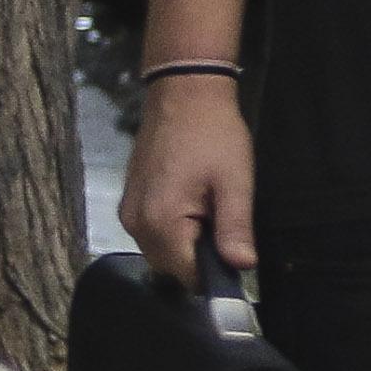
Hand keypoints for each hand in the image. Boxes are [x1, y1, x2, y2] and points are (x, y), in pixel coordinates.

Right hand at [121, 81, 257, 277]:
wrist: (183, 95)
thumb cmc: (213, 134)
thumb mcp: (235, 182)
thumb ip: (235, 228)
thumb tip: (241, 267)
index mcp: (161, 221)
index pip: (187, 275)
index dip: (215, 275)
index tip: (235, 260)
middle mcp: (136, 223)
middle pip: (171, 267)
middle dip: (200, 258)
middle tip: (225, 225)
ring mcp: (129, 213)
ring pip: (162, 252)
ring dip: (188, 244)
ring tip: (210, 209)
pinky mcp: (130, 203)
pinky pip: (154, 233)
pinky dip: (175, 231)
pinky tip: (195, 205)